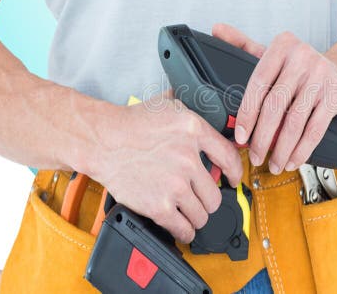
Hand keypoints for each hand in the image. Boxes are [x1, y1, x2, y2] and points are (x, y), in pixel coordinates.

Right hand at [87, 93, 241, 242]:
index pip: (229, 158)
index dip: (235, 173)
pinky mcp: (159, 206)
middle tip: (200, 197)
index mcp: (194, 131)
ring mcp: (175, 184)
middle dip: (208, 199)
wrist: (101, 141)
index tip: (233, 179)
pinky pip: (184, 228)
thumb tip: (207, 108)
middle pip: (215, 194)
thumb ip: (190, 111)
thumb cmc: (129, 123)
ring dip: (196, 216)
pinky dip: (185, 231)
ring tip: (188, 211)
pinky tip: (182, 227)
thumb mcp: (167, 105)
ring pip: (202, 214)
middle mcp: (188, 159)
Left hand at [212, 23, 336, 174]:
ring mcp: (322, 76)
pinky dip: (302, 150)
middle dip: (262, 137)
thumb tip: (216, 29)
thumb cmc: (301, 69)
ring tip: (274, 164)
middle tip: (255, 156)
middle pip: (275, 105)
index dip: (247, 113)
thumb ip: (244, 45)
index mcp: (283, 46)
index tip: (240, 136)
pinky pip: (315, 129)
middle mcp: (303, 57)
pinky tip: (293, 160)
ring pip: (295, 121)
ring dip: (282, 149)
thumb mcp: (274, 54)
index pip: (258, 83)